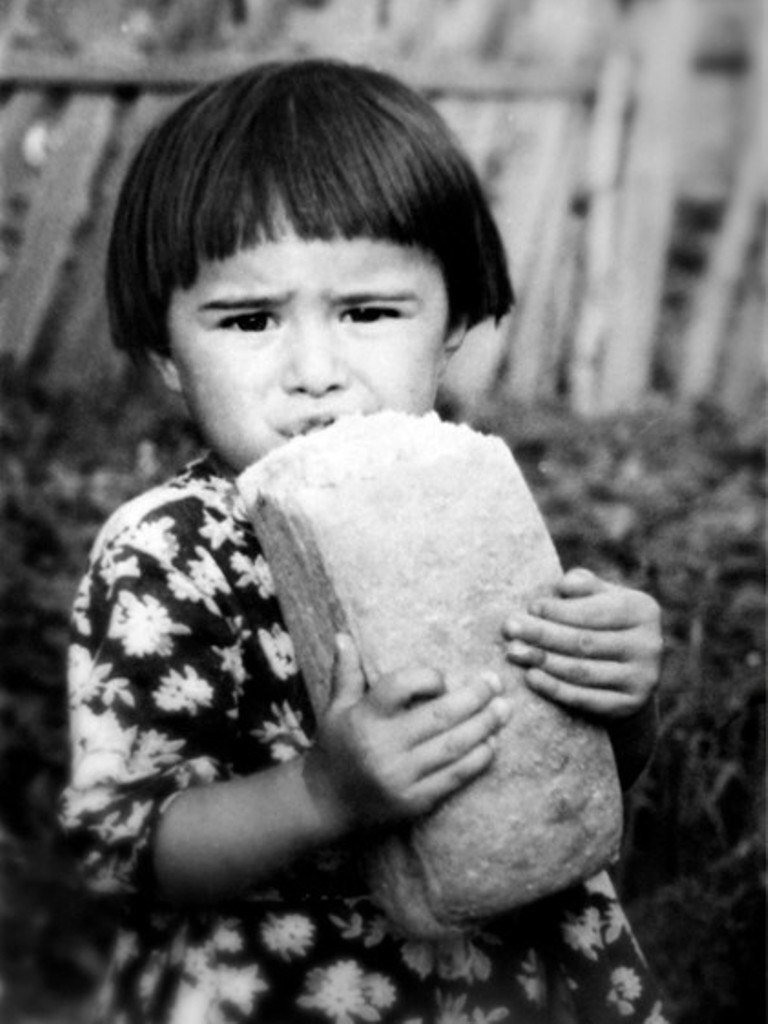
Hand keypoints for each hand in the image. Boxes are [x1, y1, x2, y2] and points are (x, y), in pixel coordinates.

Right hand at [305, 635, 511, 831]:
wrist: (326, 805)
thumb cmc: (335, 748)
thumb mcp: (335, 709)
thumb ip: (346, 673)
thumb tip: (344, 636)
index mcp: (365, 718)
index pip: (401, 687)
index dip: (428, 678)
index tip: (443, 677)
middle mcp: (383, 746)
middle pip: (439, 716)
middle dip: (474, 697)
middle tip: (495, 683)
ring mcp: (402, 777)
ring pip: (453, 746)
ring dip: (484, 726)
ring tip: (504, 709)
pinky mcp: (416, 801)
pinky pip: (455, 777)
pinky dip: (478, 759)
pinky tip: (492, 743)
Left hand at [503, 568, 661, 719]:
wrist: (627, 669)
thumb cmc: (603, 622)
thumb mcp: (599, 596)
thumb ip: (583, 585)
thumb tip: (563, 586)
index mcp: (643, 610)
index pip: (594, 611)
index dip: (559, 610)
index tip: (530, 607)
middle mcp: (649, 645)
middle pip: (584, 641)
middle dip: (542, 634)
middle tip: (509, 629)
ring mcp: (642, 678)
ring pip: (582, 671)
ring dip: (543, 661)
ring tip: (513, 651)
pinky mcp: (630, 705)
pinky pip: (585, 698)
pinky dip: (555, 689)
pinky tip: (531, 677)